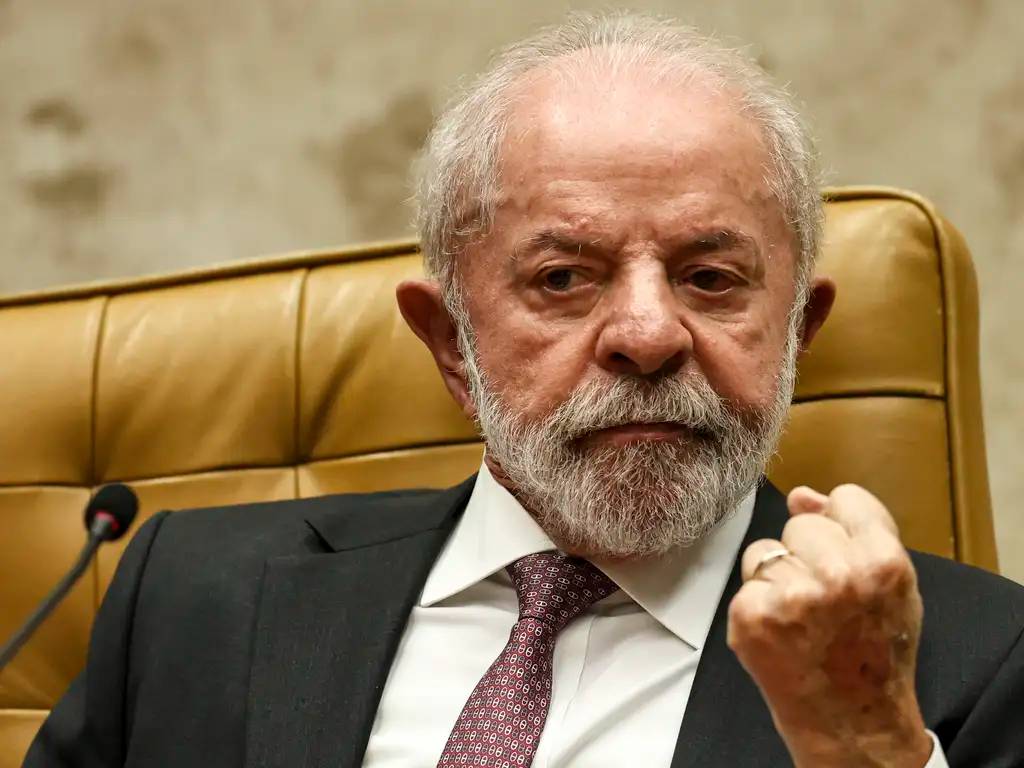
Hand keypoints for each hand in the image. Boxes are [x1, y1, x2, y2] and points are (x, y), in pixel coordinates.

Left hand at [727, 484, 932, 766]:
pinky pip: (746, 579)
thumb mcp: (892, 586)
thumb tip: (802, 495)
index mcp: (883, 562)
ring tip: (802, 616)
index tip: (846, 554)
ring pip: (766, 549)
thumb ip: (857, 529)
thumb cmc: (875, 651)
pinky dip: (758, 601)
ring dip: (778, 576)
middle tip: (826, 599)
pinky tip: (781, 630)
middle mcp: (839, 576)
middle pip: (801, 525)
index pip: (847, 499)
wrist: (852, 720)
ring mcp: (793, 596)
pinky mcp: (753, 614)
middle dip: (809, 554)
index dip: (843, 525)